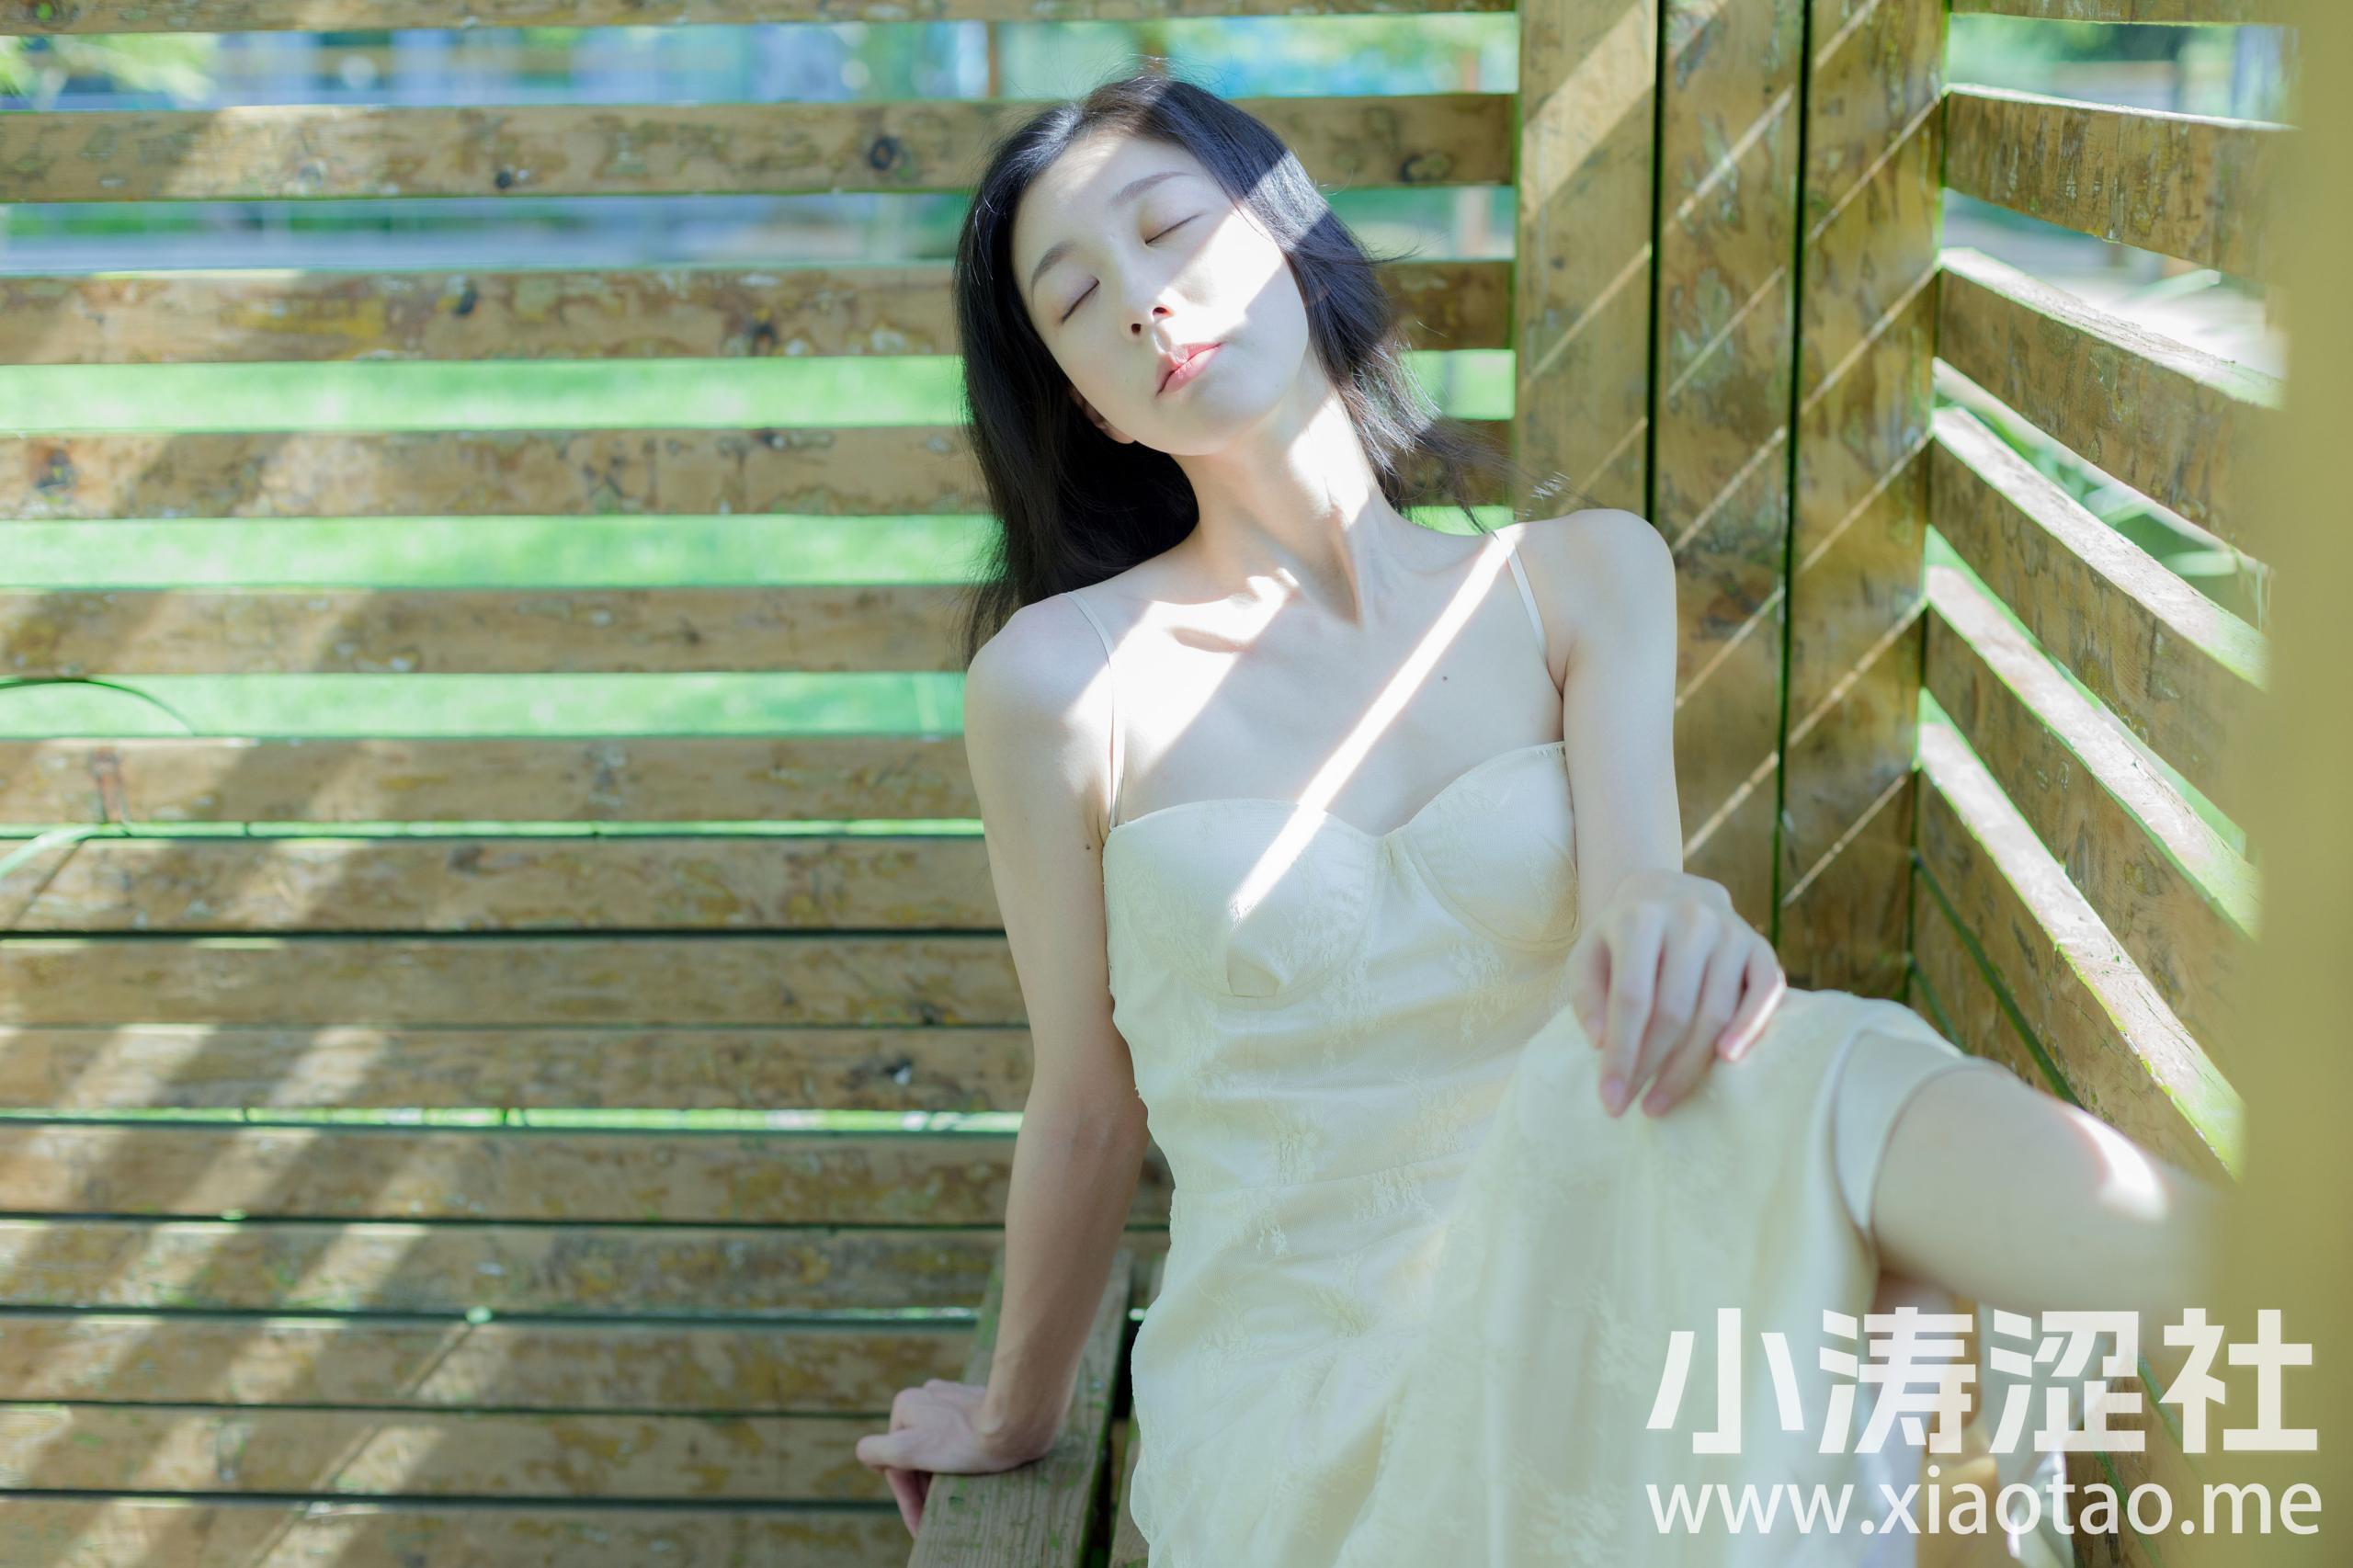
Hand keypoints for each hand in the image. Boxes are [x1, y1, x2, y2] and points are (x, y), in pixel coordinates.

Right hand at [853, 1378, 1055, 1537]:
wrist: (1019, 1422)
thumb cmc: (966, 1441)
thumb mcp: (910, 1450)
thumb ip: (877, 1450)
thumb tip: (867, 1454)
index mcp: (905, 1405)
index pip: (896, 1462)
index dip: (907, 1499)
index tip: (921, 1527)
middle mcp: (927, 1396)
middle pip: (917, 1453)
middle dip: (925, 1487)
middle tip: (939, 1518)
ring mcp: (953, 1398)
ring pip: (938, 1446)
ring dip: (942, 1473)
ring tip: (958, 1498)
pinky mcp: (977, 1404)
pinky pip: (960, 1435)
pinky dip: (960, 1457)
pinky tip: (972, 1473)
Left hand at [1558, 868, 1785, 1117]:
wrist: (1667, 893)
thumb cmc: (1621, 939)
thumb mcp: (1588, 956)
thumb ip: (1587, 996)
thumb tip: (1600, 1045)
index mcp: (1639, 918)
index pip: (1631, 998)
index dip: (1622, 1054)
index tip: (1610, 1100)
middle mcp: (1689, 919)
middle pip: (1674, 1010)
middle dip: (1652, 1067)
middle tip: (1637, 1107)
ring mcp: (1730, 931)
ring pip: (1715, 1010)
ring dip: (1690, 1065)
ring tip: (1663, 1101)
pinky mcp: (1759, 946)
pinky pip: (1765, 992)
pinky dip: (1751, 1027)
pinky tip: (1728, 1060)